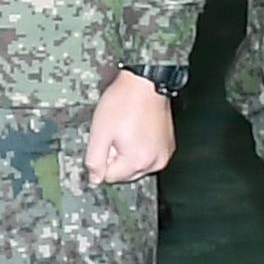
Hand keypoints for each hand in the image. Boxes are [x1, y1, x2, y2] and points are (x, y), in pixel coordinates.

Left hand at [82, 70, 174, 185]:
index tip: (107, 140)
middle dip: (116, 157)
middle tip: (116, 133)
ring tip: (127, 129)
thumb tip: (95, 179)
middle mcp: (155, 162)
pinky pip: (148, 155)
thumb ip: (95, 160)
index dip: (103, 158)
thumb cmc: (123, 103)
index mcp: (138, 161)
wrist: (145, 85)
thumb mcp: (100, 132)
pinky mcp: (168, 145)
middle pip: (125, 173)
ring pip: (137, 164)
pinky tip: (137, 128)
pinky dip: (141, 146)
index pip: (110, 176)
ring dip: (129, 152)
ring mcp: (164, 153)